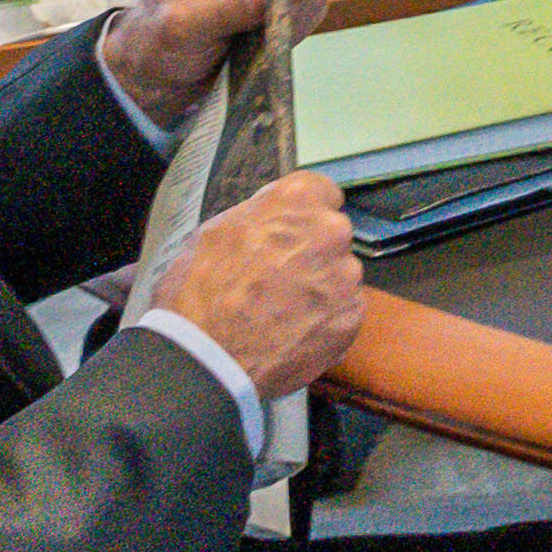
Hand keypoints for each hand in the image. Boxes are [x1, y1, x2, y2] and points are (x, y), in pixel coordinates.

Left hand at [100, 0, 328, 134]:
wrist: (158, 67)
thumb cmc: (157, 40)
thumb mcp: (182, 27)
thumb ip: (223, 9)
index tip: (281, 8)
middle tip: (268, 34)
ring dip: (294, 15)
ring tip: (261, 40)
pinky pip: (313, 0)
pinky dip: (298, 24)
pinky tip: (270, 38)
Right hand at [157, 173, 365, 398]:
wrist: (206, 360)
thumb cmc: (199, 297)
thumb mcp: (211, 235)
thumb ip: (254, 218)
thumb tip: (265, 218)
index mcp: (296, 201)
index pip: (319, 191)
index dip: (301, 214)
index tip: (291, 230)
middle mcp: (330, 230)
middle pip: (330, 234)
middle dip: (309, 251)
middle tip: (276, 277)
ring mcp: (345, 275)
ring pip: (338, 273)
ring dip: (318, 287)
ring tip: (279, 310)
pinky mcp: (352, 316)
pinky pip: (342, 310)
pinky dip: (323, 320)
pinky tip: (291, 331)